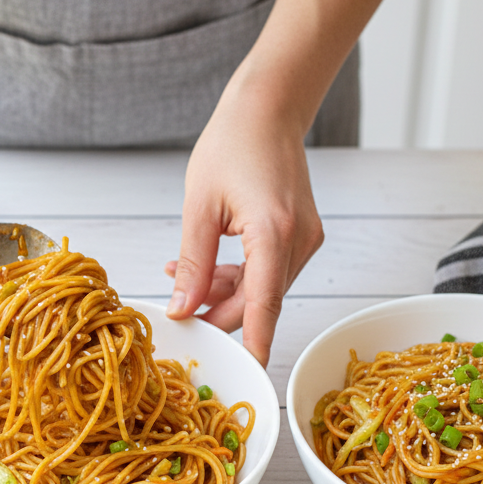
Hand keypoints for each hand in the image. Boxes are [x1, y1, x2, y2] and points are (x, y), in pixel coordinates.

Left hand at [164, 69, 324, 367]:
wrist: (268, 109)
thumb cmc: (232, 145)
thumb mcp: (199, 206)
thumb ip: (193, 263)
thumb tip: (181, 308)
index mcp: (274, 234)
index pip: (264, 306)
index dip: (251, 343)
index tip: (243, 374)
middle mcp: (299, 242)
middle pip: (259, 302)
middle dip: (217, 310)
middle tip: (176, 307)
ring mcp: (306, 240)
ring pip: (263, 289)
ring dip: (224, 291)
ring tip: (182, 270)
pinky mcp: (303, 235)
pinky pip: (270, 271)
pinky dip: (240, 275)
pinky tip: (207, 264)